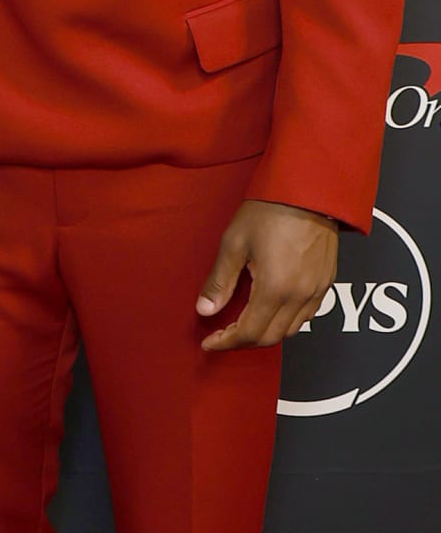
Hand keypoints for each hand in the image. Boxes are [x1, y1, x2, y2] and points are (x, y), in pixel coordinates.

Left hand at [196, 199, 338, 351]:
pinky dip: (287, 322)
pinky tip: (270, 310)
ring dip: (265, 333)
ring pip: (290, 330)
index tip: (209, 341)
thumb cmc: (269, 211)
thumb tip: (205, 310)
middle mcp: (299, 296)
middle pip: (271, 337)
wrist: (309, 191)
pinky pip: (306, 316)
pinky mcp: (326, 282)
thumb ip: (220, 282)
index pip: (249, 333)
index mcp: (275, 288)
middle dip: (243, 341)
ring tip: (243, 324)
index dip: (226, 342)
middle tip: (222, 335)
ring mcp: (316, 290)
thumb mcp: (234, 243)